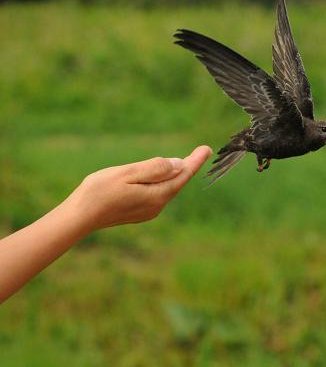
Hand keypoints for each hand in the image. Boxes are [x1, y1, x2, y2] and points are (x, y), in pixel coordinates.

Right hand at [65, 145, 211, 230]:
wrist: (79, 217)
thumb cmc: (100, 191)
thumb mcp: (128, 173)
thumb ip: (155, 168)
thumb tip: (178, 164)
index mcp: (157, 195)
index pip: (182, 175)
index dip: (195, 161)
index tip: (206, 149)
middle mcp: (157, 206)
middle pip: (177, 182)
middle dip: (188, 166)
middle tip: (200, 152)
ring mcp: (148, 211)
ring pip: (167, 188)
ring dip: (175, 174)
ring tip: (185, 161)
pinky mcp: (139, 213)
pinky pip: (158, 194)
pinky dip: (163, 182)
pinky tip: (162, 176)